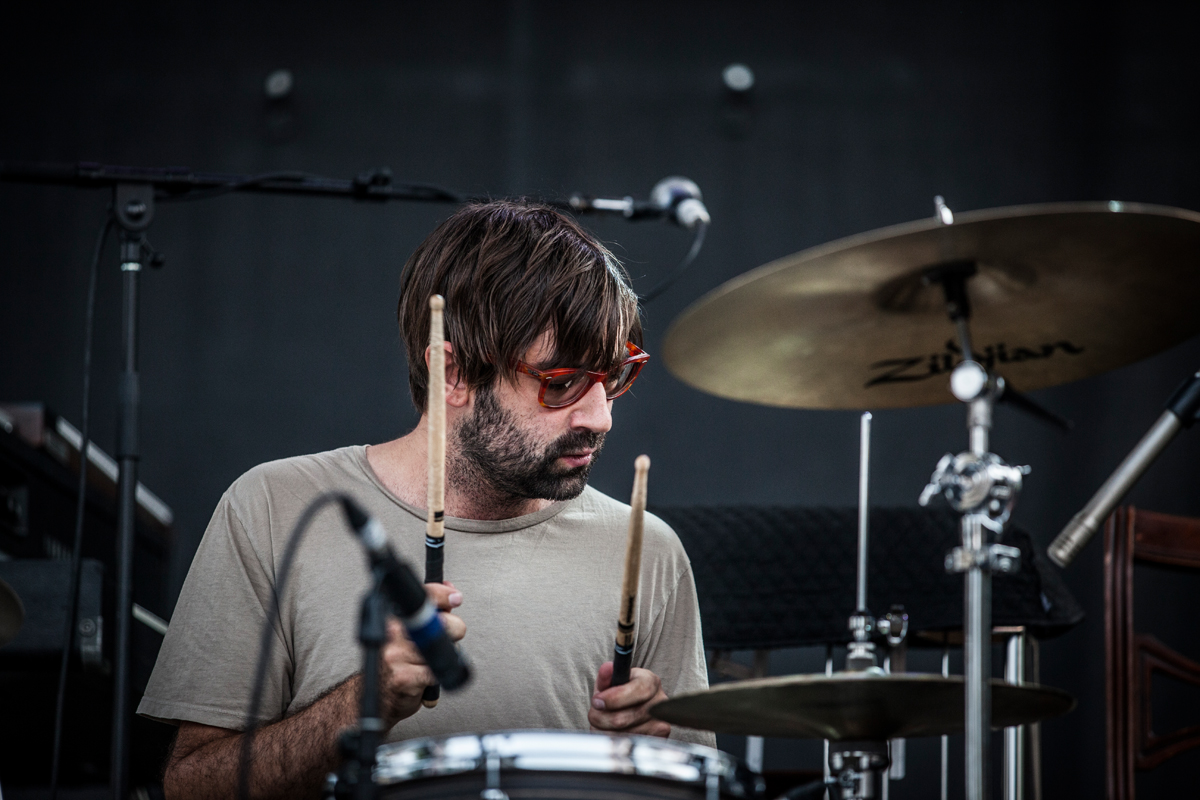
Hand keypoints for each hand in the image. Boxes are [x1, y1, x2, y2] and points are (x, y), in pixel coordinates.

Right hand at [380, 581, 465, 722]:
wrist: (379, 693)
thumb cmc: (396, 660)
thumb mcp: (409, 629)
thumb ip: (430, 610)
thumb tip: (450, 591)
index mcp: (394, 616)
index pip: (423, 596)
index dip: (443, 594)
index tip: (455, 598)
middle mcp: (393, 632)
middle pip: (441, 622)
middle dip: (454, 629)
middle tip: (446, 638)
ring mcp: (397, 654)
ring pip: (442, 648)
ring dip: (445, 655)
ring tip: (429, 659)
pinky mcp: (404, 677)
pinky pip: (437, 671)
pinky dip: (437, 674)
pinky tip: (425, 674)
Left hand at [588, 661, 670, 737]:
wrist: (635, 709)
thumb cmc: (621, 693)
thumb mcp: (612, 681)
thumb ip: (606, 676)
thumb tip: (606, 669)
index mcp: (651, 681)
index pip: (637, 691)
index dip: (613, 698)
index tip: (597, 700)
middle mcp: (660, 702)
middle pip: (622, 718)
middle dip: (600, 717)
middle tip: (594, 712)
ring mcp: (661, 723)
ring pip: (620, 735)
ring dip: (604, 730)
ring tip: (604, 722)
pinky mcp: (657, 740)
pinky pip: (624, 746)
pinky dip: (612, 740)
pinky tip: (613, 731)